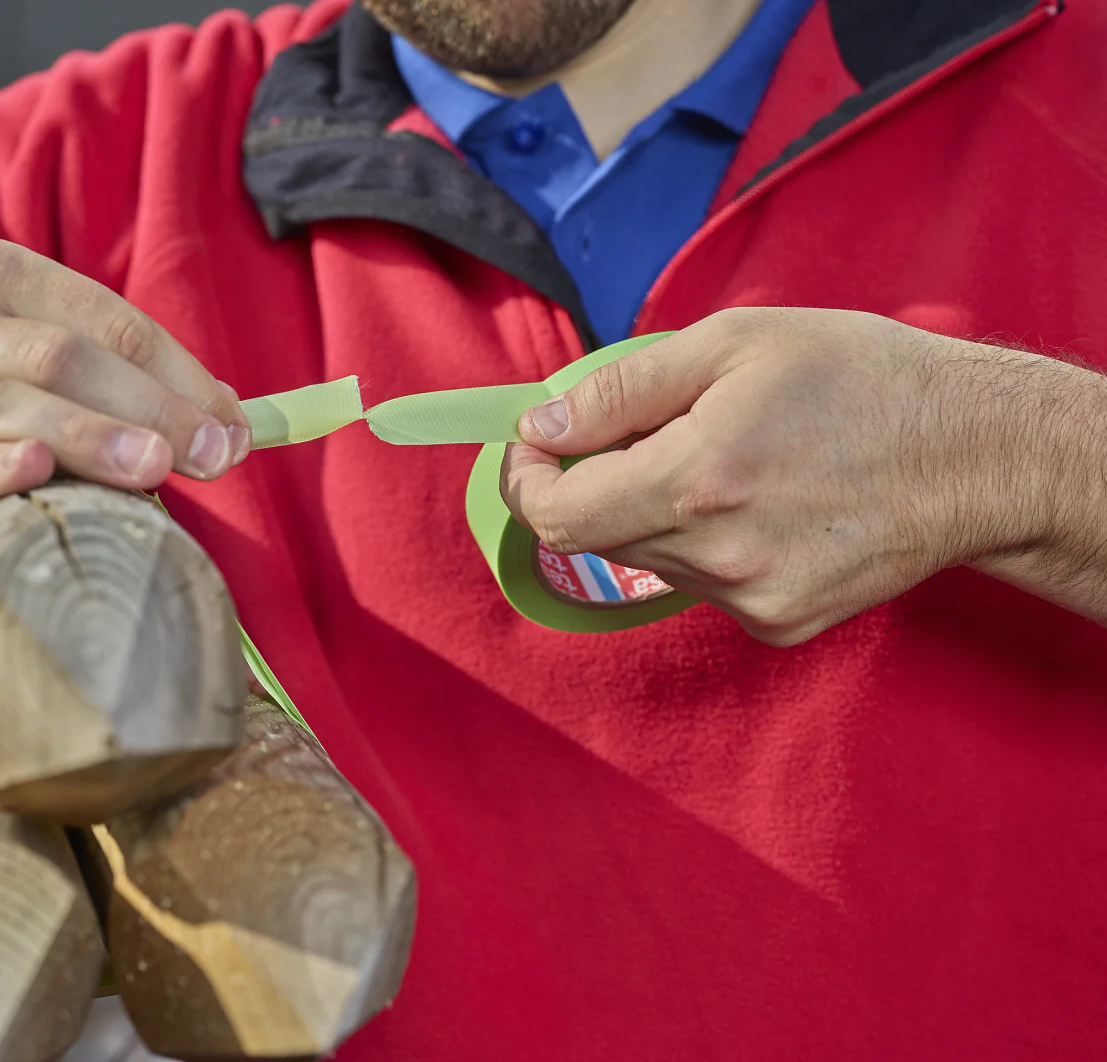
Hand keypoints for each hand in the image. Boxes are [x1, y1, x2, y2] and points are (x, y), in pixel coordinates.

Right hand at [0, 239, 249, 550]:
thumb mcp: (18, 344)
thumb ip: (112, 370)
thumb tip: (225, 414)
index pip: (106, 322)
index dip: (179, 376)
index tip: (234, 426)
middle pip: (61, 358)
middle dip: (148, 407)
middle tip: (211, 454)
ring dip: (83, 435)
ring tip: (152, 466)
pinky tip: (32, 473)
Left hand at [501, 307, 1094, 644]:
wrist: (977, 456)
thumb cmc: (861, 380)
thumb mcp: (733, 344)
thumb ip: (620, 390)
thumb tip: (541, 428)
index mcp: (697, 480)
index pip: (558, 515)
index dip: (529, 481)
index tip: (535, 447)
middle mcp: (718, 556)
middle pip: (598, 537)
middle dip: (600, 481)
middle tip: (656, 429)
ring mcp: (751, 601)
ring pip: (650, 559)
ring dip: (657, 511)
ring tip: (732, 461)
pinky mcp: (779, 625)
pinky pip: (702, 585)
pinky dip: (707, 544)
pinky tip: (766, 506)